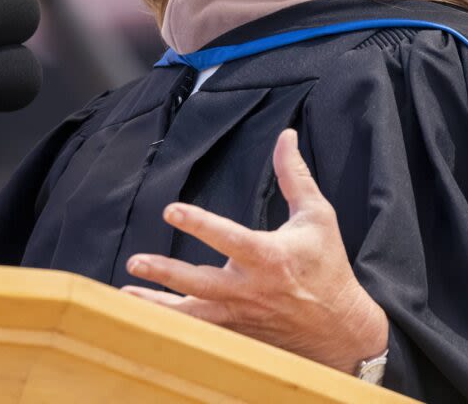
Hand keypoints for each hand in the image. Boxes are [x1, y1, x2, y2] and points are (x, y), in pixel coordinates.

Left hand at [121, 128, 388, 374]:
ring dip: (157, 304)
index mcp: (270, 257)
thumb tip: (286, 135)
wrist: (340, 329)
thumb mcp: (318, 215)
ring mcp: (241, 314)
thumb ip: (295, 176)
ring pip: (192, 313)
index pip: (229, 238)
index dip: (199, 223)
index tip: (171, 210)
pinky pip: (196, 329)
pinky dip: (169, 323)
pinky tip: (142, 314)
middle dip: (167, 272)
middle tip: (136, 260)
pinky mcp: (237, 331)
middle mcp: (251, 289)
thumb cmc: (328, 266)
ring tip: (126, 294)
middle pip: (201, 282)